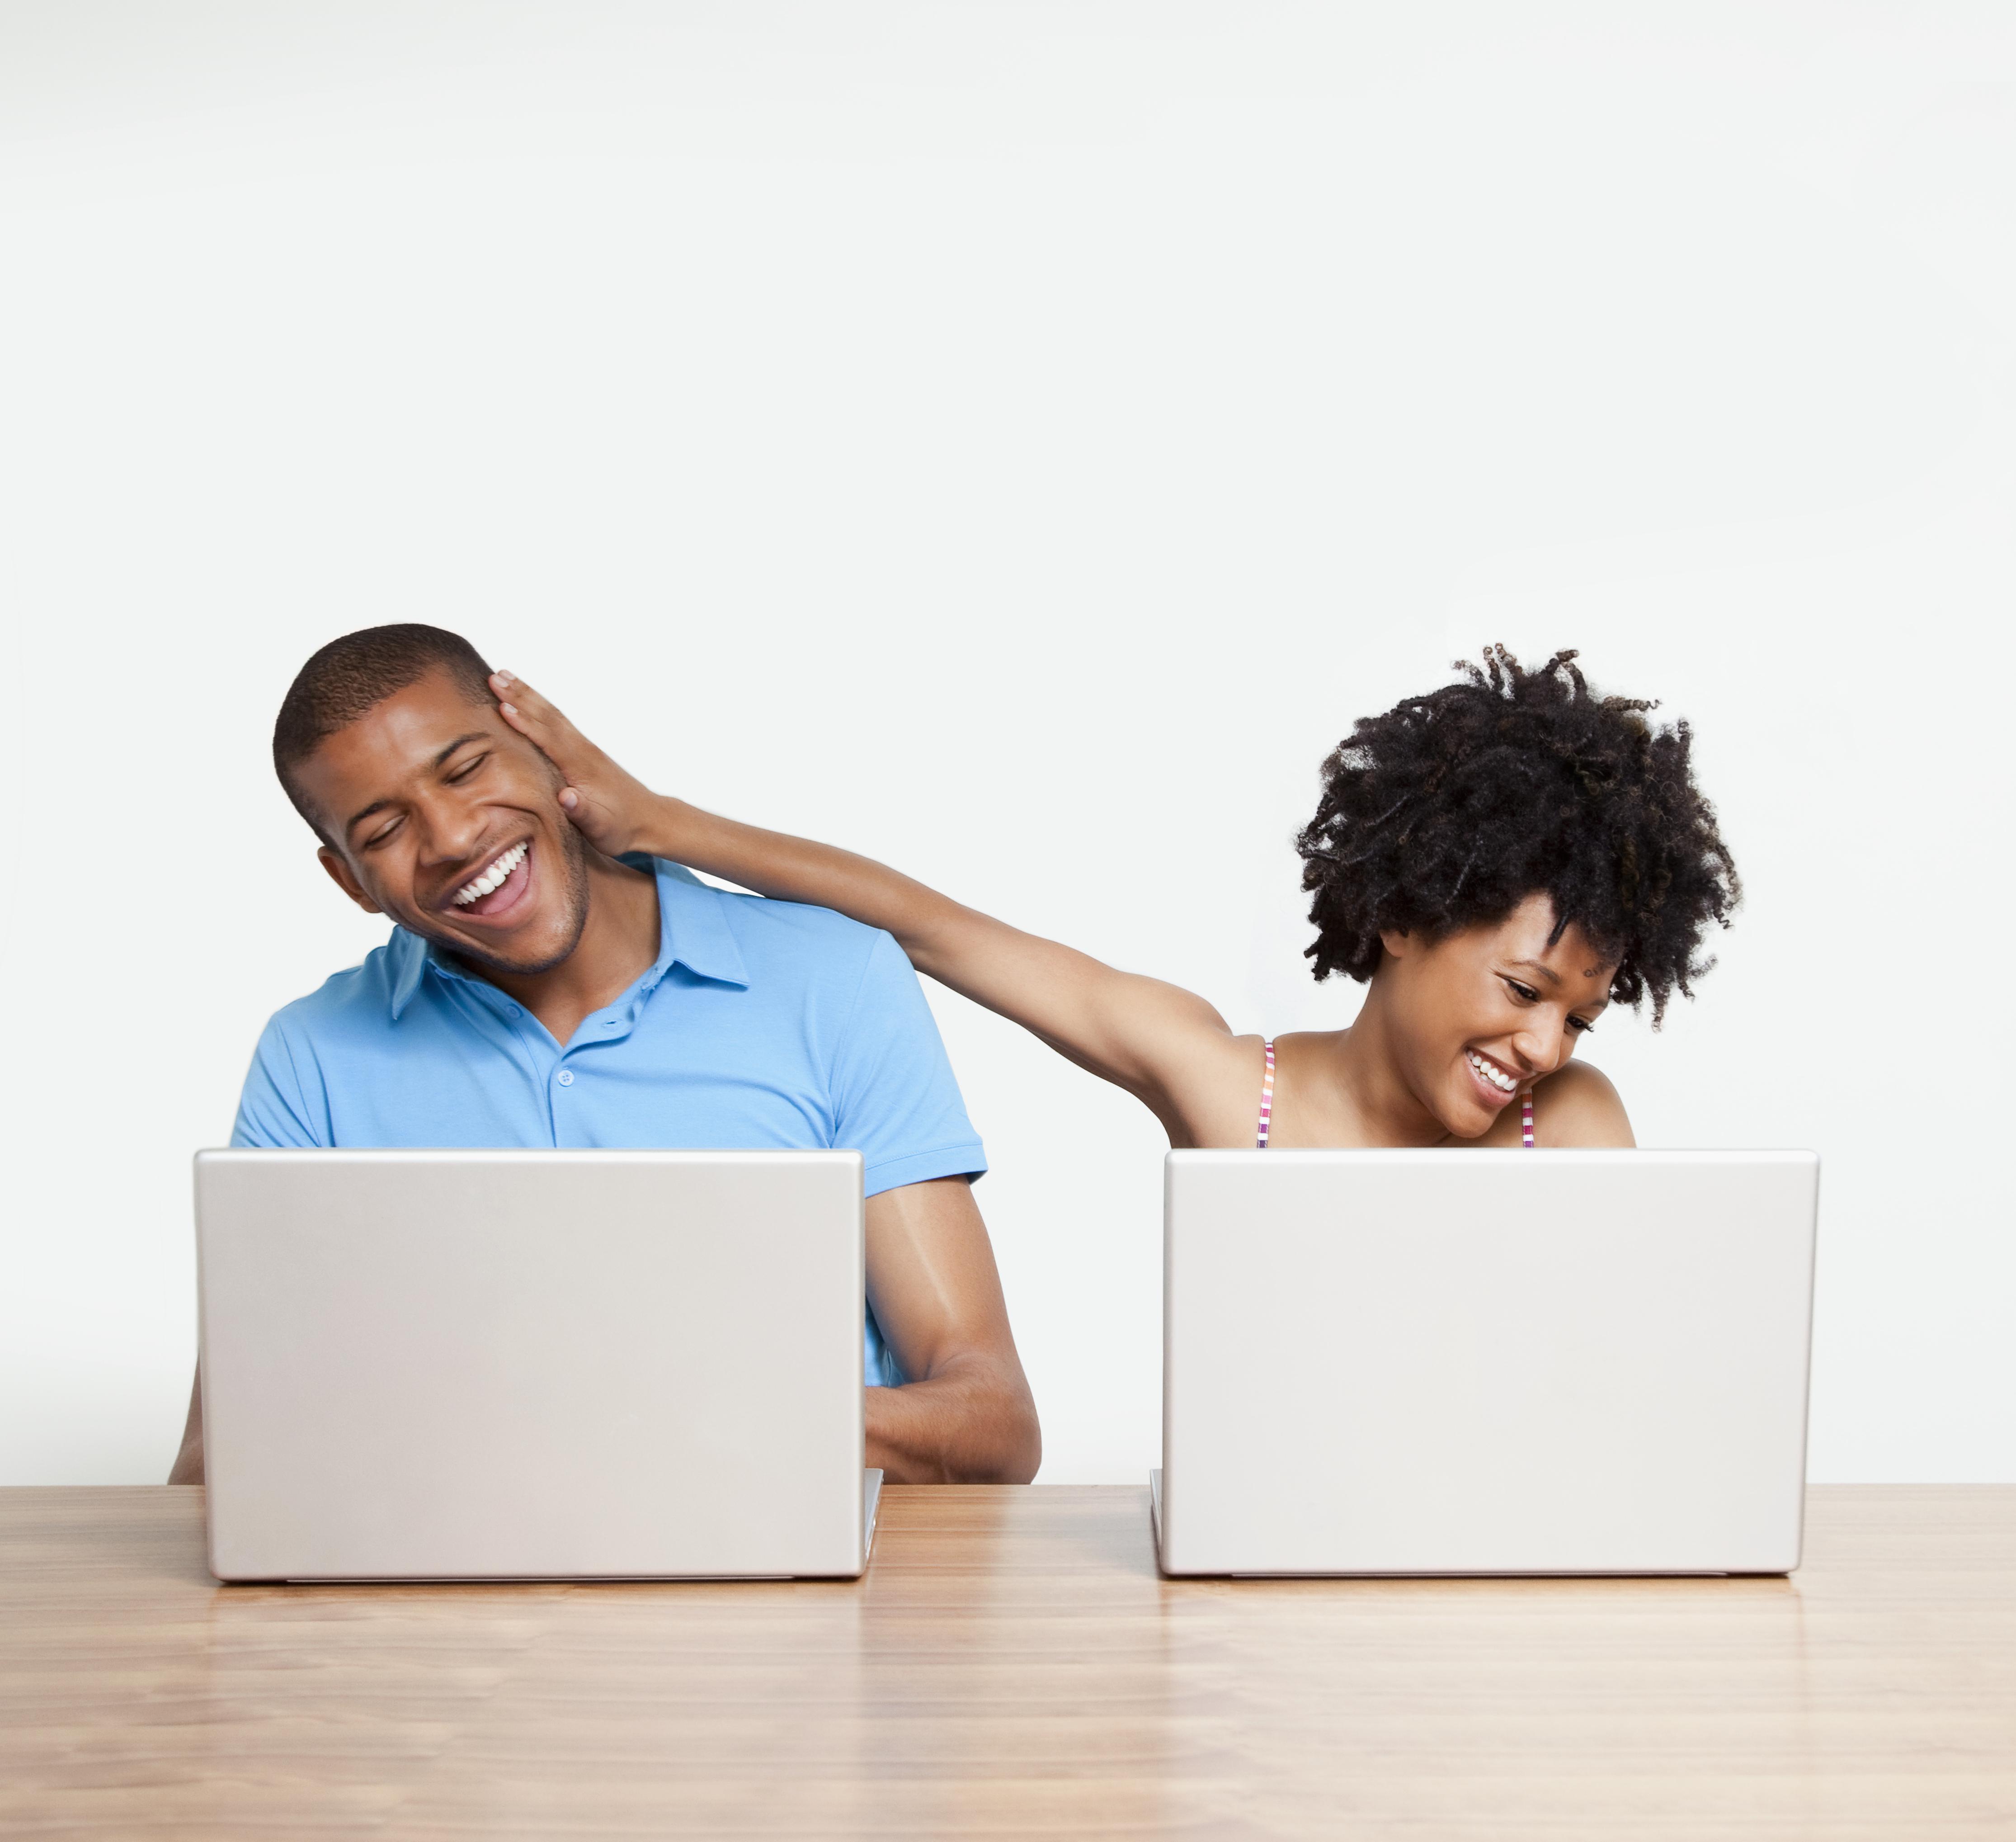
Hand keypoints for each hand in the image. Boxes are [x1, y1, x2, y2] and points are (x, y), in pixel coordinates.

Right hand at [489, 671, 662, 857]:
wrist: (649, 819)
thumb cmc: (621, 826)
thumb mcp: (601, 828)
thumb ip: (583, 813)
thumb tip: (566, 797)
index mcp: (582, 767)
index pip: (549, 740)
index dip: (526, 724)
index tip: (503, 708)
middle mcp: (583, 750)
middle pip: (548, 717)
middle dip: (520, 696)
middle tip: (494, 677)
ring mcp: (584, 748)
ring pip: (552, 714)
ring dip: (527, 694)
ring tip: (504, 675)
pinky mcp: (584, 751)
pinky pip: (556, 721)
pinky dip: (539, 706)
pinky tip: (528, 700)